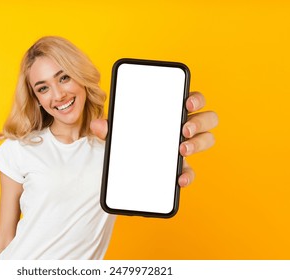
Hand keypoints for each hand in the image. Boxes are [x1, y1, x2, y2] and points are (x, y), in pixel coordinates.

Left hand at [90, 91, 217, 186]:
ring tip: (181, 149)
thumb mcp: (118, 134)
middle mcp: (182, 128)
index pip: (191, 99)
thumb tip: (97, 125)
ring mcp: (184, 148)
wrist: (125, 169)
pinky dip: (188, 175)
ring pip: (206, 140)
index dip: (196, 98)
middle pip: (207, 118)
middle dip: (200, 121)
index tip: (187, 102)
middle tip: (184, 129)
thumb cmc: (128, 141)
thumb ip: (109, 129)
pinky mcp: (180, 169)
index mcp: (170, 113)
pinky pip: (191, 171)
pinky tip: (180, 179)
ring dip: (198, 144)